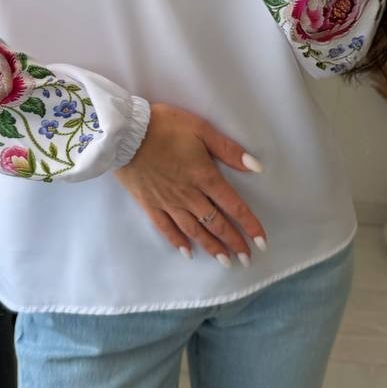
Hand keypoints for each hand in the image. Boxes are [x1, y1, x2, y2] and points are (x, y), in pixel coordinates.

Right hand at [112, 102, 268, 262]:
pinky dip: (177, 241)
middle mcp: (189, 195)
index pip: (233, 206)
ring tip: (225, 261)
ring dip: (211, 246)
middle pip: (216, 223)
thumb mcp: (200, 129)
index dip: (249, 224)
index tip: (262, 241)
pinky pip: (165, 228)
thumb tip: (256, 166)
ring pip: (194, 230)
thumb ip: (228, 149)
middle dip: (233, 242)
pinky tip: (187, 251)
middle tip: (246, 259)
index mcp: (205, 177)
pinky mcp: (149, 203)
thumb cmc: (164, 126)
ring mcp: (168, 202)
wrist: (125, 133)